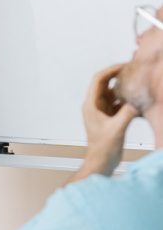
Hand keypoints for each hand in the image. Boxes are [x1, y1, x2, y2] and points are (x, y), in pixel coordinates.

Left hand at [71, 63, 137, 180]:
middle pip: (106, 83)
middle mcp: (95, 106)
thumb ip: (127, 113)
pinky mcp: (110, 118)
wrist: (101, 163)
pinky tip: (138, 101)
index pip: (99, 80)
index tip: (124, 66)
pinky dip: (127, 100)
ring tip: (138, 84)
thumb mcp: (117, 129)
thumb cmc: (103, 149)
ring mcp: (102, 111)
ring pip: (114, 93)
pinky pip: (119, 103)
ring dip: (125, 88)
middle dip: (119, 76)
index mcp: (91, 105)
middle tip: (133, 71)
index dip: (111, 70)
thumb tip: (137, 101)